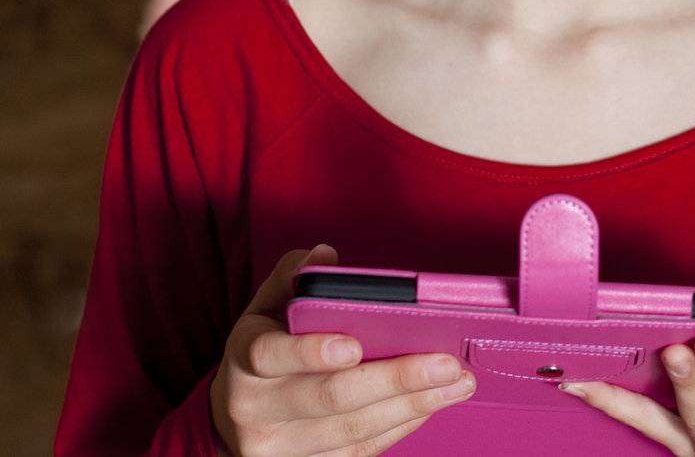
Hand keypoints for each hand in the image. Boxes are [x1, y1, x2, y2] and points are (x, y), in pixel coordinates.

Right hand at [210, 244, 477, 455]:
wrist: (237, 414)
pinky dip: (402, 426)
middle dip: (395, 379)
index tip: (354, 346)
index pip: (270, 354)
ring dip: (413, 405)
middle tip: (445, 363)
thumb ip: (295, 278)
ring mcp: (278, 447)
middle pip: (330, 397)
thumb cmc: (267, 347)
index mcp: (245, 358)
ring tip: (457, 383)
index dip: (311, 351)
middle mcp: (254, 408)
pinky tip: (432, 403)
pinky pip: (361, 451)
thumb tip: (325, 256)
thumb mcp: (268, 307)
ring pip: (353, 429)